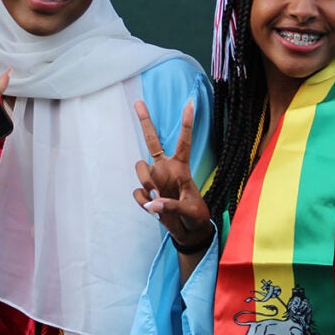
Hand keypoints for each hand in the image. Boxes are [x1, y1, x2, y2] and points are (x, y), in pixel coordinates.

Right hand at [132, 99, 212, 250]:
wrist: (188, 232)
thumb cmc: (196, 216)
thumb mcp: (191, 210)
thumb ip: (173, 205)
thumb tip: (153, 203)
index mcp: (181, 167)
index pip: (183, 141)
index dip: (187, 123)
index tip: (190, 103)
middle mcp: (165, 168)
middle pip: (151, 140)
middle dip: (145, 121)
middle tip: (138, 102)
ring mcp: (154, 180)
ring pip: (140, 168)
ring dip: (145, 180)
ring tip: (155, 195)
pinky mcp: (147, 194)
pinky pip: (138, 192)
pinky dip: (143, 201)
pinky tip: (153, 209)